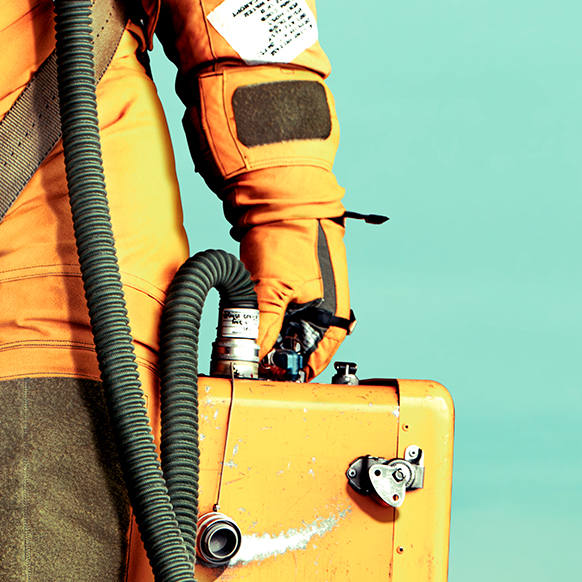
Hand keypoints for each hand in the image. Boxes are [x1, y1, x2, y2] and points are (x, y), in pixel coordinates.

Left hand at [239, 213, 352, 377]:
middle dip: (277, 354)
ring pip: (286, 330)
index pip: (316, 358)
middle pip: (299, 346)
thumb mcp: (271, 290)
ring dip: (269, 336)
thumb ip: (263, 326)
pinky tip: (251, 319)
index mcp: (332, 313)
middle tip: (253, 361)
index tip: (269, 379)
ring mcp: (308, 296)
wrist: (278, 202)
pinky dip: (264, 318)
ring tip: (249, 340)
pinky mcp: (290, 286)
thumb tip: (254, 355)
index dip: (293, 371)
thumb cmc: (288, 237)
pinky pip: (277, 313)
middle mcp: (324, 308)